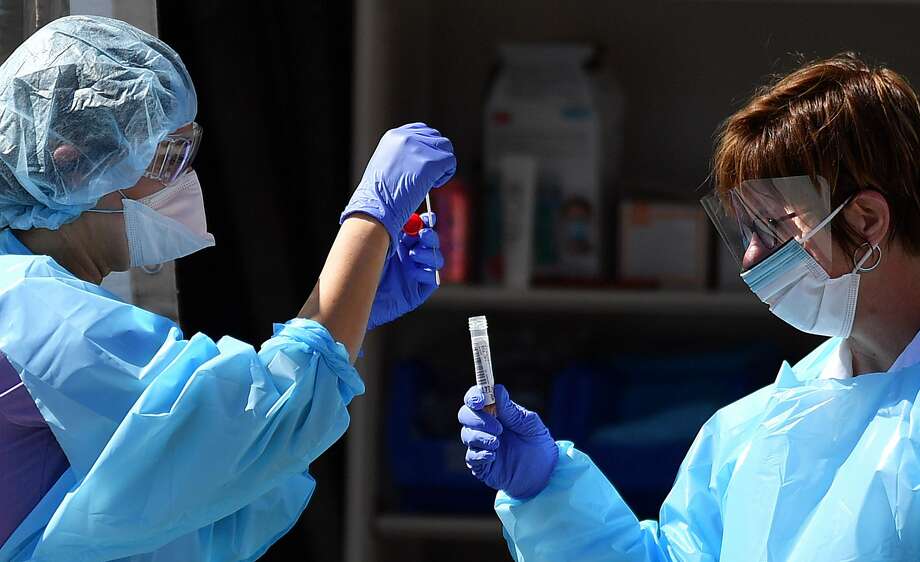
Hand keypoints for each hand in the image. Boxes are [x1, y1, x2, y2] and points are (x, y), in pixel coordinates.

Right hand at [341, 123, 455, 248]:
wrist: (376, 207)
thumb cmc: (379, 194)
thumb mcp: (386, 164)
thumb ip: (403, 155)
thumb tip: (421, 156)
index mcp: (394, 136)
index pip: (422, 130)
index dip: (428, 147)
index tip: (424, 162)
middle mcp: (406, 137)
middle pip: (436, 137)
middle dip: (437, 155)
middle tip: (429, 174)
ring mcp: (419, 149)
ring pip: (446, 148)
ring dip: (443, 165)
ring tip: (430, 180)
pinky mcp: (430, 162)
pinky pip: (450, 162)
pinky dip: (446, 175)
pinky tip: (433, 185)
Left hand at [368, 213, 441, 329]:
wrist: (353, 297)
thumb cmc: (358, 269)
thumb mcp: (373, 243)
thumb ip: (389, 227)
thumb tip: (405, 213)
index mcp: (399, 244)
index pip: (420, 229)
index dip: (427, 222)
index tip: (428, 217)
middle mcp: (409, 258)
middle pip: (431, 243)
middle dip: (430, 237)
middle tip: (422, 234)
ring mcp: (414, 275)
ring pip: (435, 260)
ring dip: (428, 254)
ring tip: (413, 256)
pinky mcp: (416, 292)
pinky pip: (432, 279)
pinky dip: (427, 273)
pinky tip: (413, 273)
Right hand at [458, 384, 558, 498]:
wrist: (545, 472)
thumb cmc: (537, 443)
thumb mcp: (529, 423)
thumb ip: (511, 410)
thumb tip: (497, 389)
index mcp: (494, 412)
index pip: (475, 399)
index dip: (474, 396)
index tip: (480, 399)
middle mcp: (484, 427)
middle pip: (465, 415)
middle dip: (477, 418)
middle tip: (498, 427)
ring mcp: (480, 445)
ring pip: (466, 435)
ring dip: (480, 437)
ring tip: (498, 442)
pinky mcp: (481, 465)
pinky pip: (471, 457)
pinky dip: (480, 454)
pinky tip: (493, 455)